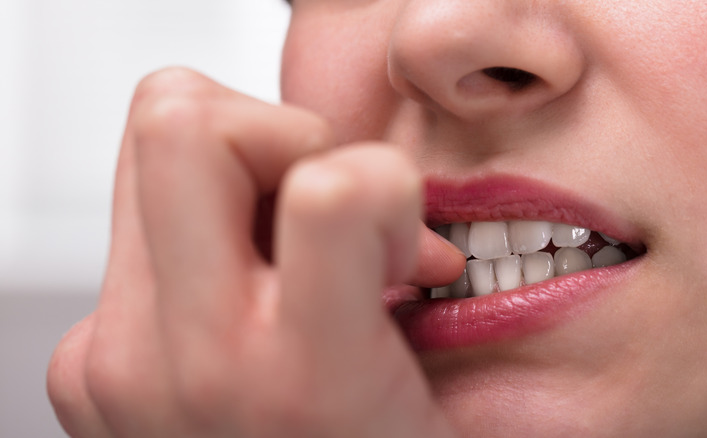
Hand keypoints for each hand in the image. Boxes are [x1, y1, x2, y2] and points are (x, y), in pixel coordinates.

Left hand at [47, 68, 463, 436]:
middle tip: (315, 200)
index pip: (328, 189)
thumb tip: (372, 189)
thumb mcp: (431, 396)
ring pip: (146, 152)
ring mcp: (115, 363)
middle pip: (177, 119)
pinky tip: (244, 301)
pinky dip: (203, 234)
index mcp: (304, 380)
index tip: (398, 244)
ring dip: (232, 172)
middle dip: (272, 131)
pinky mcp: (84, 365)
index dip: (386, 182)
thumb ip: (402, 269)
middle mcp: (182, 365)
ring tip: (279, 246)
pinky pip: (136, 227)